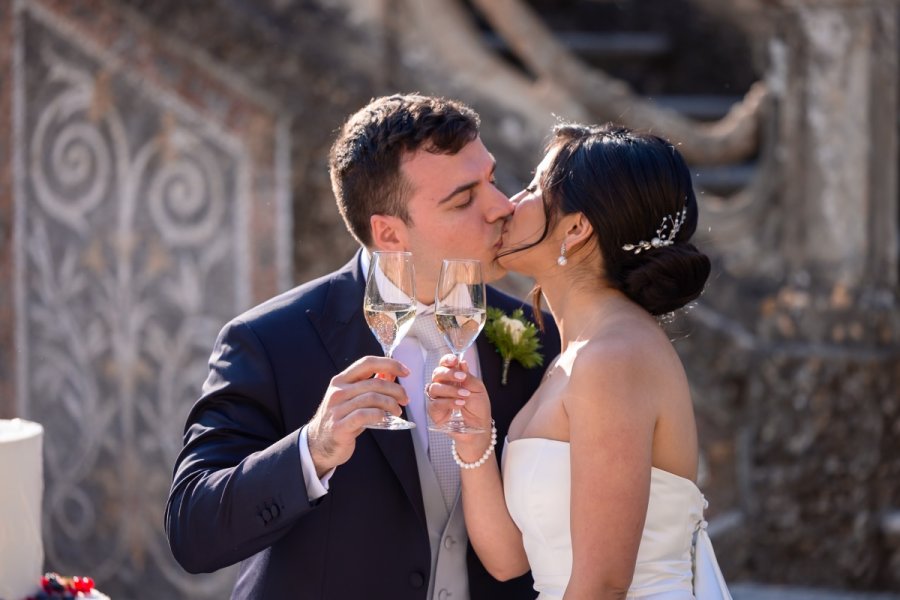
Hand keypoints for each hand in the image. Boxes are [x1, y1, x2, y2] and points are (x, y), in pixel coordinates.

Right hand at [307, 356, 409, 476]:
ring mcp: (337, 409)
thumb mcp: (352, 398)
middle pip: (374, 383)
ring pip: (372, 398)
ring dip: (391, 404)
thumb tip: (390, 373)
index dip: (389, 364)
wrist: (319, 444)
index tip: (405, 371)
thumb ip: (368, 386)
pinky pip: (364, 415)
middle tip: (405, 399)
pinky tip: (385, 419)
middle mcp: (338, 392)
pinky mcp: (340, 426)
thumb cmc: (341, 419)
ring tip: (397, 411)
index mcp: (341, 380)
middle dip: (396, 390)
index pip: (367, 363)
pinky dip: (379, 415)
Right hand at [426, 354, 493, 458]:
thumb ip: (468, 377)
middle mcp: (443, 386)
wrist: (479, 427)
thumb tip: (462, 363)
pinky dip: (448, 402)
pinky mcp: (434, 412)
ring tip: (465, 395)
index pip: (445, 365)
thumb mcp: (478, 390)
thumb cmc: (479, 408)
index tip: (454, 360)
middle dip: (449, 373)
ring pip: (434, 388)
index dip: (447, 360)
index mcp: (453, 378)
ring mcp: (437, 398)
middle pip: (437, 373)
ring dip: (450, 390)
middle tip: (462, 377)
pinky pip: (435, 404)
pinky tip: (460, 404)